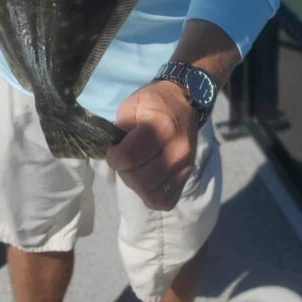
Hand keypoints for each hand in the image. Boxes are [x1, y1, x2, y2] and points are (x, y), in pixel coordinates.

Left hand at [106, 81, 197, 210]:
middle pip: (141, 180)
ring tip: (135, 169)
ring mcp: (185, 166)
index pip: (129, 158)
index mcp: (161, 127)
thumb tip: (117, 150)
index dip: (114, 158)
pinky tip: (146, 181)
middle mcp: (177, 150)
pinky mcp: (187, 176)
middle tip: (124, 160)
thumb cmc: (153, 102)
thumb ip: (121, 127)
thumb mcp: (132, 104)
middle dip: (124, 173)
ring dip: (136, 185)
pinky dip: (152, 195)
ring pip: (152, 193)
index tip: (114, 150)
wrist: (183, 101)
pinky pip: (167, 200)